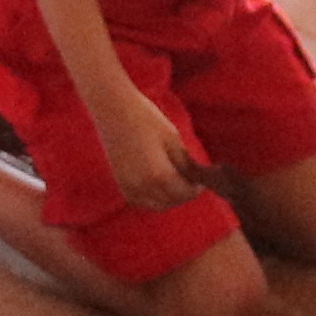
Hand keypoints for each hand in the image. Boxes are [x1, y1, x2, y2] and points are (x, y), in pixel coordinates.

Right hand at [96, 85, 201, 211]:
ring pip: (155, 205)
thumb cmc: (145, 119)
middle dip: (183, 194)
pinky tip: (157, 187)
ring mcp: (129, 186)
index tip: (202, 181)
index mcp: (160, 175)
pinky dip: (151, 199)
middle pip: (170, 201)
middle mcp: (143, 186)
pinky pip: (140, 200)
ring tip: (175, 184)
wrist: (113, 110)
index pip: (184, 193)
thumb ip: (185, 163)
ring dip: (168, 199)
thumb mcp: (173, 139)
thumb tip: (195, 177)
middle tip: (191, 182)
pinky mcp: (120, 182)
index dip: (196, 189)